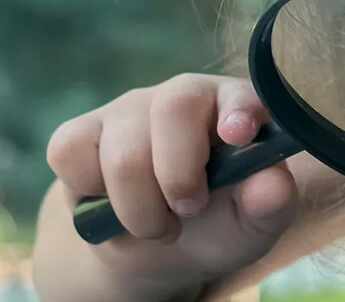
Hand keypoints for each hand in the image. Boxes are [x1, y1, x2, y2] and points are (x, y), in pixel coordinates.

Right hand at [45, 74, 298, 295]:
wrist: (152, 250)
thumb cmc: (216, 224)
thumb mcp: (252, 224)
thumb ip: (270, 203)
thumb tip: (273, 184)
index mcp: (232, 109)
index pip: (238, 93)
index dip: (237, 110)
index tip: (237, 136)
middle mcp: (180, 98)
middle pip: (174, 109)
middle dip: (179, 176)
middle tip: (188, 211)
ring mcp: (126, 111)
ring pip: (123, 153)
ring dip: (140, 209)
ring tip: (158, 226)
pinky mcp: (79, 134)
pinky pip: (71, 155)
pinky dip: (90, 193)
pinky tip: (111, 202)